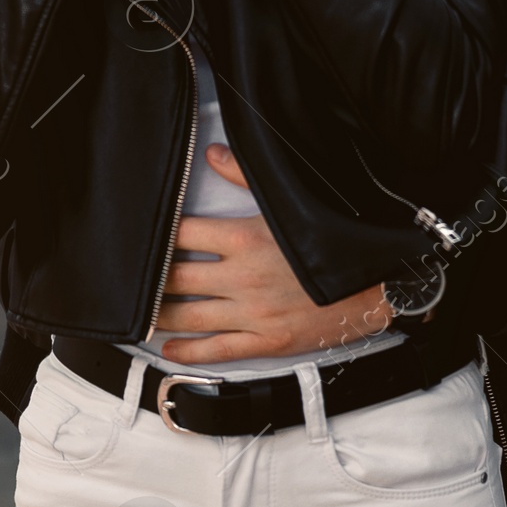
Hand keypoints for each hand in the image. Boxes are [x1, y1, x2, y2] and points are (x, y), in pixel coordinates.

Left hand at [155, 146, 392, 361]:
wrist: (377, 284)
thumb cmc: (334, 240)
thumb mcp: (291, 201)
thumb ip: (246, 175)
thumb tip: (211, 154)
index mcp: (244, 238)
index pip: (182, 234)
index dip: (158, 233)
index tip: (143, 235)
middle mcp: (241, 278)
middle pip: (175, 278)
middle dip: (149, 279)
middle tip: (130, 278)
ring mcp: (251, 314)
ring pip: (188, 316)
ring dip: (158, 315)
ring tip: (139, 312)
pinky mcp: (265, 341)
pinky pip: (216, 350)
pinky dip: (187, 351)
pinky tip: (168, 347)